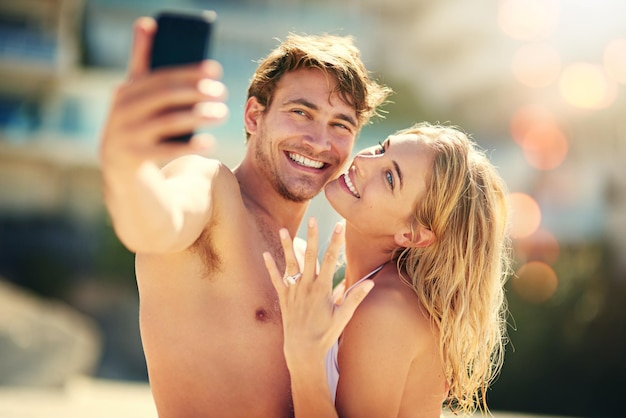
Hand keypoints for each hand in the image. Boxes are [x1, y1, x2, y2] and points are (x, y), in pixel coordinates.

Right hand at [100, 17, 227, 169]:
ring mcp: (124, 136)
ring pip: (167, 122)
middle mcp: (120, 111)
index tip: (215, 69)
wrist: (120, 175)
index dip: (189, 71)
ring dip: (198, 115)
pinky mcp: (132, 159)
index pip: (160, 75)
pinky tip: (210, 142)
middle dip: (196, 92)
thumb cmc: (137, 128)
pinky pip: (165, 150)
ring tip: (222, 113)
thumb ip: (142, 64)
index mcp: (125, 92)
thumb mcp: (136, 99)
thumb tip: (147, 22)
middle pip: (164, 96)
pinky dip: (189, 145)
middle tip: (223, 92)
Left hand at [263, 218, 374, 364]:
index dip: (336, 241)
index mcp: (322, 289)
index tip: (339, 226)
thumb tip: (371, 283)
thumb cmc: (325, 334)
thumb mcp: (343, 316)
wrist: (303, 350)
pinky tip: (266, 254)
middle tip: (313, 219)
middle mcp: (306, 286)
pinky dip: (271, 267)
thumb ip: (355, 297)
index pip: (330, 259)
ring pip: (290, 264)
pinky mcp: (284, 298)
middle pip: (309, 256)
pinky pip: (276, 280)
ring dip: (287, 247)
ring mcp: (293, 291)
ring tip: (283, 230)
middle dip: (312, 236)